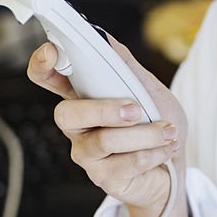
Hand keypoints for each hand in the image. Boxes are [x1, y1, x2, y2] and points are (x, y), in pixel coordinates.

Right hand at [27, 36, 187, 208]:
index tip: (52, 52)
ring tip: (168, 131)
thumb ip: (125, 66)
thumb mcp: (148, 89)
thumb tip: (106, 39)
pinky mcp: (103, 177)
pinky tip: (167, 148)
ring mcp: (87, 154)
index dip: (42, 65)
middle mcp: (78, 126)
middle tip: (136, 110)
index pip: (48, 79)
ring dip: (144, 134)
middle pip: (65, 114)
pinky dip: (154, 152)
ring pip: (103, 141)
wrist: (175, 163)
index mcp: (83, 97)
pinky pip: (124, 164)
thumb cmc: (157, 121)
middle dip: (103, 109)